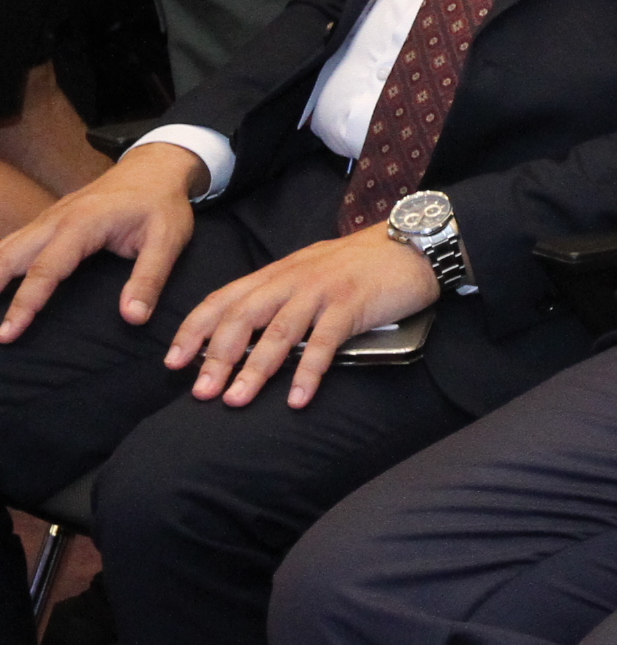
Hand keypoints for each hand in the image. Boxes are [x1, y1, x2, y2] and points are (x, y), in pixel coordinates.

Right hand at [0, 143, 203, 339]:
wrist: (154, 168)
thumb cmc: (162, 205)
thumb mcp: (168, 240)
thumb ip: (149, 278)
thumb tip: (133, 318)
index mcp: (82, 225)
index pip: (44, 271)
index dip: (24, 305)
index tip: (7, 333)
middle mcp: (55, 220)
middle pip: (8, 257)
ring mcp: (47, 218)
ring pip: (4, 247)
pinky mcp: (47, 222)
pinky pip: (12, 243)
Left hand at [164, 222, 436, 407]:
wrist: (414, 245)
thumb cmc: (363, 263)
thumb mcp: (312, 270)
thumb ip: (282, 294)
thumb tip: (250, 332)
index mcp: (278, 273)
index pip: (223, 300)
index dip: (194, 330)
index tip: (174, 361)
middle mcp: (293, 280)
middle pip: (243, 318)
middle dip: (216, 357)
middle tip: (201, 392)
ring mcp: (322, 291)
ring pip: (278, 333)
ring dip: (253, 369)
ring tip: (235, 399)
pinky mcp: (352, 305)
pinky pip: (324, 343)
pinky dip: (308, 372)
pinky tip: (298, 398)